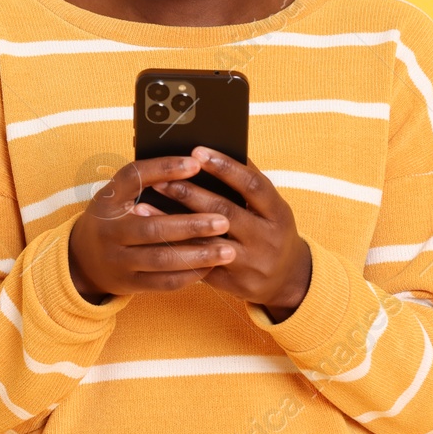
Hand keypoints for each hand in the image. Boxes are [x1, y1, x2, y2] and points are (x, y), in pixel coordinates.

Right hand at [67, 156, 236, 302]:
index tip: (195, 163)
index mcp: (108, 199)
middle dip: (191, 225)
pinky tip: (211, 267)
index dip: (163, 168)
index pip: (133, 177)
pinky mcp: (129, 283)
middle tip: (224, 221)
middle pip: (152, 228)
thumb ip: (146, 183)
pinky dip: (189, 275)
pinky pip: (163, 282)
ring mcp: (117, 260)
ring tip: (227, 250)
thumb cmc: (113, 218)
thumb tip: (194, 164)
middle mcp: (109, 230)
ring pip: (161, 259)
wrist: (82, 259)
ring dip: (197, 255)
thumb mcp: (118, 195)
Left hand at [142, 146, 311, 321]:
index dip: (225, 167)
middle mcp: (266, 239)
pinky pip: (198, 266)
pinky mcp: (232, 283)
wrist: (288, 280)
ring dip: (172, 223)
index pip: (252, 185)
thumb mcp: (271, 208)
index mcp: (278, 213)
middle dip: (189, 194)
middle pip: (224, 212)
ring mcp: (249, 263)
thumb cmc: (271, 231)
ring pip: (205, 242)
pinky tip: (152, 238)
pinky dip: (174, 249)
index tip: (197, 152)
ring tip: (143, 207)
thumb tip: (216, 150)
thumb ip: (248, 183)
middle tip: (161, 179)